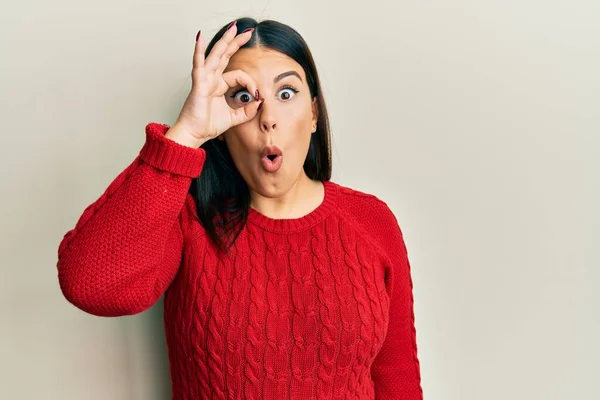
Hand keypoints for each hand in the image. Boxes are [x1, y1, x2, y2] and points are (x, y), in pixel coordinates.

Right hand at [167, 23, 261, 146]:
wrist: (194, 134)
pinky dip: (198, 50)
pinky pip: (198, 63)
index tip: (257, 95)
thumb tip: (260, 101)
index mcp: (219, 86)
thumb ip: (247, 111)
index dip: (251, 83)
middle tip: (247, 32)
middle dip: (236, 42)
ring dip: (225, 40)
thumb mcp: (234, 118)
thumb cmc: (208, 125)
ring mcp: (204, 79)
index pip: (239, 75)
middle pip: (226, 55)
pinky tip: (199, 37)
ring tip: (233, 28)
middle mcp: (212, 79)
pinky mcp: (198, 83)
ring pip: (216, 54)